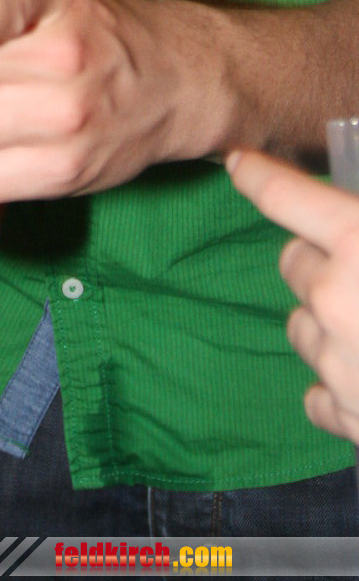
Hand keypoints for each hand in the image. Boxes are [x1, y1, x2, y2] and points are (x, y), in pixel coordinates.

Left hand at [227, 149, 358, 445]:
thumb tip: (355, 225)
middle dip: (318, 259)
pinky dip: (337, 388)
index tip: (238, 164)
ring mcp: (337, 365)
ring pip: (300, 328)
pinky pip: (317, 395)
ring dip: (326, 323)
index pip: (284, 195)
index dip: (259, 175)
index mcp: (356, 241)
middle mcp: (334, 299)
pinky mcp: (348, 420)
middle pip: (292, 263)